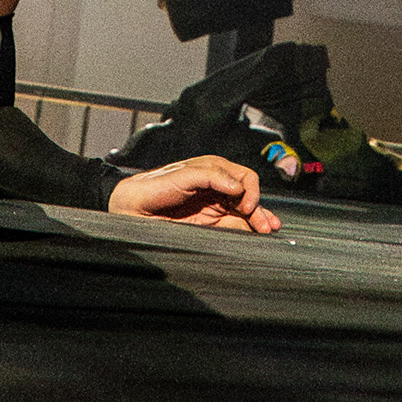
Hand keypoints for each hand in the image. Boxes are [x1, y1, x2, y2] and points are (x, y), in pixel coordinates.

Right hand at [108, 154, 279, 233]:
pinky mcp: (187, 172)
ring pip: (236, 174)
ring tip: (248, 211)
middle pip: (247, 184)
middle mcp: (212, 179)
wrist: (131, 212)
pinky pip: (214, 171)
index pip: (247, 195)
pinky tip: (235, 196)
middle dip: (259, 206)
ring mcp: (200, 173)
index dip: (261, 211)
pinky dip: (228, 181)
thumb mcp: (204, 226)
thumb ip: (228, 224)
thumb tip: (255, 229)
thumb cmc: (162, 218)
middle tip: (264, 226)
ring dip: (248, 193)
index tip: (270, 227)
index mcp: (216, 192)